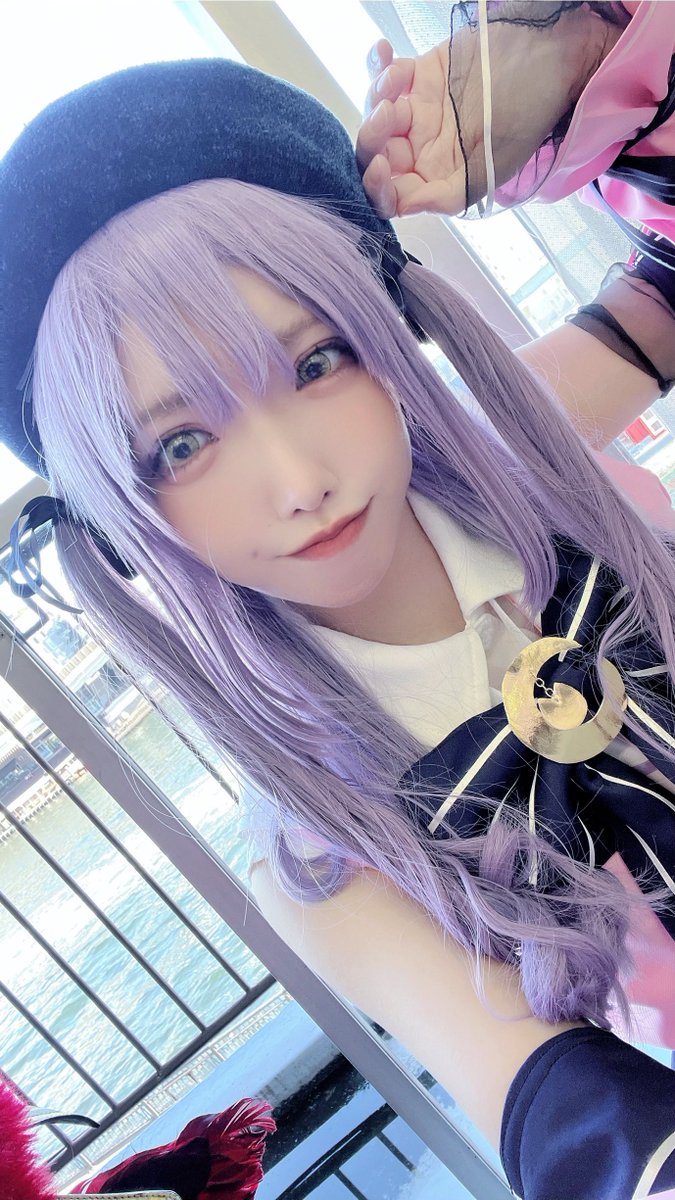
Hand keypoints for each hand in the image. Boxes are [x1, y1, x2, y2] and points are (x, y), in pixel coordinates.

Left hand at [357, 17, 592, 220]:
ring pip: (377, 115)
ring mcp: (421, 113)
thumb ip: (446, 193)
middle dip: (373, 139)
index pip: (393, 195)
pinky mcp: (421, 76)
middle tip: (389, 113)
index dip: (377, 187)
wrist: (553, 56)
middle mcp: (426, 151)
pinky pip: (386, 77)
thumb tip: (403, 204)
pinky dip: (378, 66)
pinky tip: (383, 51)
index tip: (379, 167)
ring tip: (398, 84)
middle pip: (377, 155)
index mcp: (440, 180)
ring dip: (377, 99)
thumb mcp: (491, 167)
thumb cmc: (530, 114)